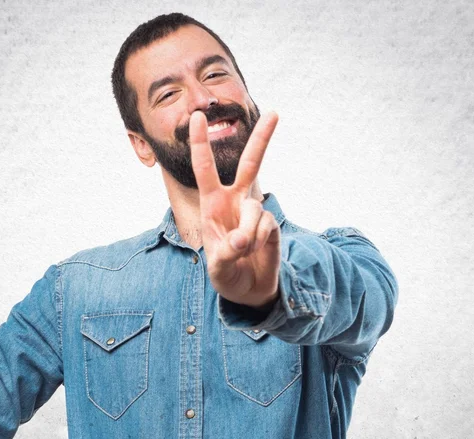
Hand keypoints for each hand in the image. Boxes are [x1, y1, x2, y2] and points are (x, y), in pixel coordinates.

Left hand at [189, 110, 280, 309]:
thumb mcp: (217, 268)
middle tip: (276, 113)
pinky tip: (255, 252)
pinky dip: (259, 242)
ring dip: (247, 234)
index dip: (201, 144)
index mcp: (212, 205)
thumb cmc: (226, 274)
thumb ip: (225, 254)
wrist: (248, 290)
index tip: (197, 117)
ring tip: (242, 252)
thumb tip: (243, 239)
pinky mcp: (271, 225)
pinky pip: (267, 225)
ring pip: (255, 208)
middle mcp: (235, 202)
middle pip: (250, 165)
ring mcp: (255, 213)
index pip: (205, 170)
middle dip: (262, 140)